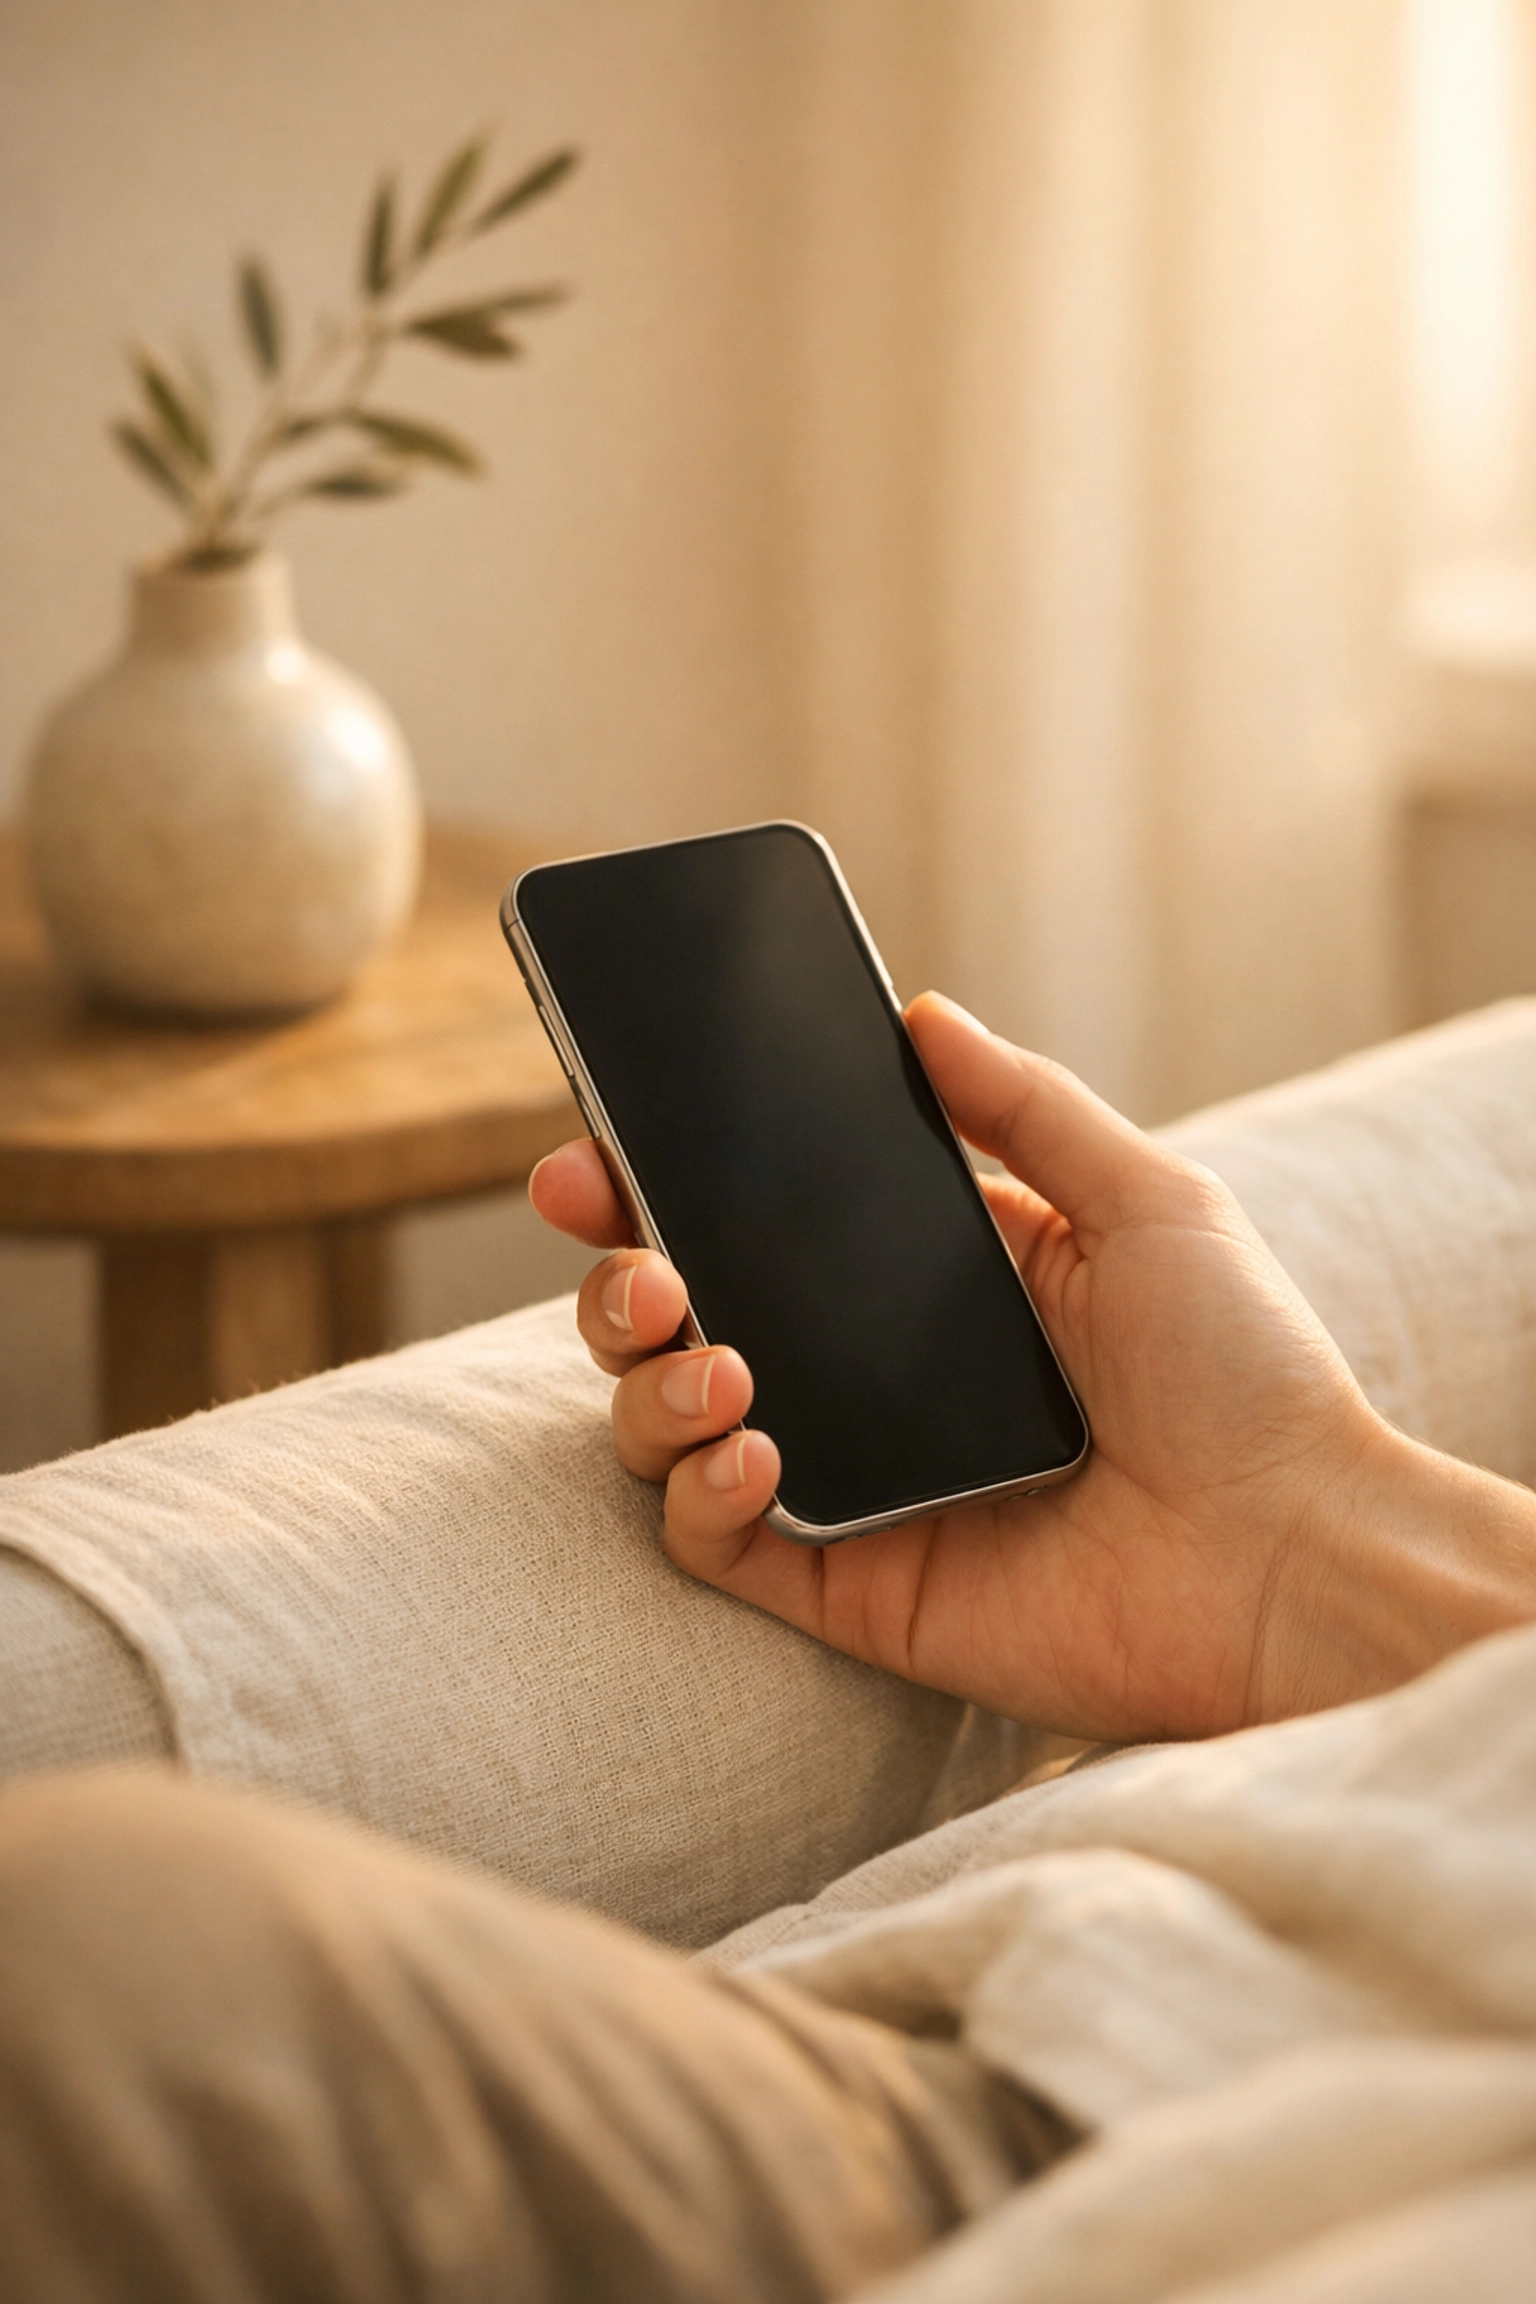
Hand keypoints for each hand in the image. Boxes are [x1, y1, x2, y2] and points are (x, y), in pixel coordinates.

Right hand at [531, 994, 1535, 1740]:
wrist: (1293, 1557)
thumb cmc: (1247, 1375)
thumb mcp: (1148, 1201)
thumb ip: (1025, 1105)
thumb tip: (920, 1013)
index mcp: (920, 1281)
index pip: (752, 1222)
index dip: (656, 1189)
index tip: (596, 1153)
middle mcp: (864, 1377)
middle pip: (677, 1321)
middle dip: (618, 1285)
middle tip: (637, 1265)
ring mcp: (847, 1481)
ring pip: (666, 1426)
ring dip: (648, 1386)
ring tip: (715, 1362)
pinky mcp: (845, 1581)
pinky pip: (711, 1539)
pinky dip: (699, 1491)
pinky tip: (755, 1448)